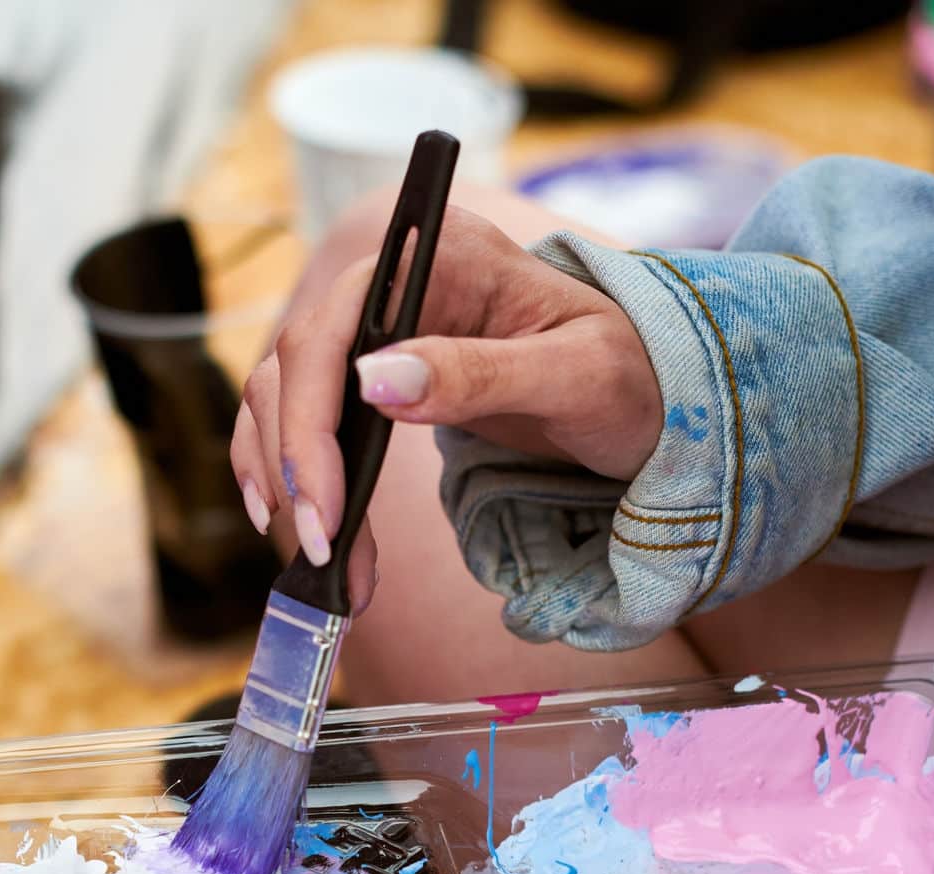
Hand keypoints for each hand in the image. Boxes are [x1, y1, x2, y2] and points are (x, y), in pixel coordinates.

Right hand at [230, 207, 661, 605]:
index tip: (324, 505)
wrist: (648, 391)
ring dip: (286, 480)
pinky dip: (289, 474)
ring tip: (320, 558)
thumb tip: (374, 381)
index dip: (310, 421)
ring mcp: (375, 330)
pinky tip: (298, 524)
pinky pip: (305, 422)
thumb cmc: (630, 373)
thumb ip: (481, 374)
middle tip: (322, 549)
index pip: (332, 329)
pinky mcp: (372, 379)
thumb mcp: (575, 375)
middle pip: (295, 369)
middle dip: (297, 465)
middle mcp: (390, 282)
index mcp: (437, 255)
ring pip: (285, 398)